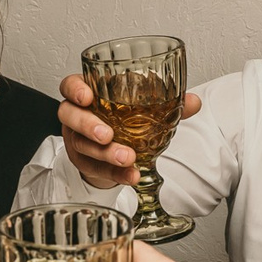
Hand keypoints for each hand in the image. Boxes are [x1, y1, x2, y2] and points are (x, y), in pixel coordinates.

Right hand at [56, 73, 198, 188]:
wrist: (112, 148)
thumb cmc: (122, 119)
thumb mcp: (142, 108)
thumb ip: (167, 104)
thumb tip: (193, 102)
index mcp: (88, 94)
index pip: (70, 85)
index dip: (74, 90)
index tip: (86, 96)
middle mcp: (76, 115)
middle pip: (68, 115)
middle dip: (87, 125)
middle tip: (107, 135)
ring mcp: (76, 139)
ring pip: (81, 145)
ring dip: (104, 153)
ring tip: (126, 158)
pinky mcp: (82, 162)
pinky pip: (94, 168)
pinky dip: (114, 174)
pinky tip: (130, 175)